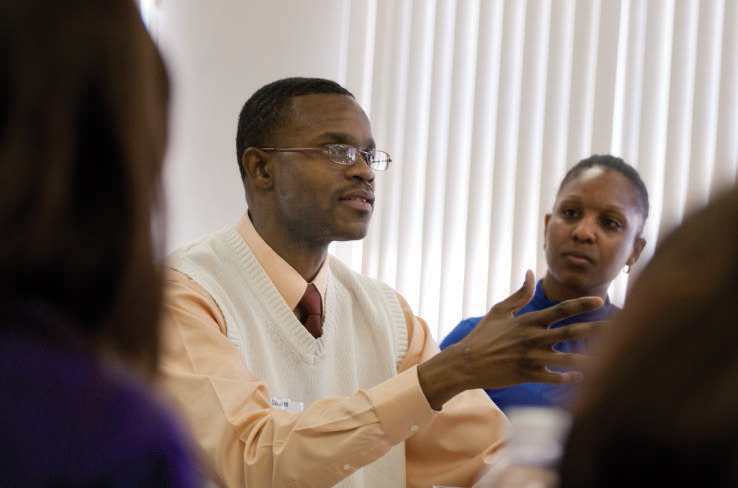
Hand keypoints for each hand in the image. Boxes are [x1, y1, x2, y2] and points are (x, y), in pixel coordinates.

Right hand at [418, 271, 604, 409]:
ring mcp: (530, 358)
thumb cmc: (482, 336)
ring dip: (590, 360)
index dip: (581, 305)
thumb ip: (519, 294)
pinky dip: (568, 378)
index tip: (600, 301)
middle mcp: (532, 338)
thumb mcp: (499, 311)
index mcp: (528, 321)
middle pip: (571, 333)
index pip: (560, 310)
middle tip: (619, 328)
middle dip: (596, 330)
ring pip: (567, 359)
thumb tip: (531, 273)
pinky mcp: (526, 375)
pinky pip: (553, 377)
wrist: (465, 362)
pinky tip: (582, 377)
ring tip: (609, 361)